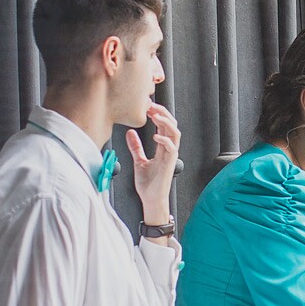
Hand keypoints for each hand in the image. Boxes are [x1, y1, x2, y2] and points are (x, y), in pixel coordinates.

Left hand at [129, 102, 181, 223]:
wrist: (151, 199)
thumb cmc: (148, 184)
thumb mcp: (138, 161)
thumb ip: (136, 147)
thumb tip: (129, 133)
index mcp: (162, 148)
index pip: (164, 126)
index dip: (158, 114)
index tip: (147, 107)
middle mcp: (169, 150)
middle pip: (172, 125)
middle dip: (163, 113)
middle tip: (151, 106)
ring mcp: (170, 156)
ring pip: (175, 133)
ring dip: (166, 122)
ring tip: (155, 116)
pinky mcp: (170, 164)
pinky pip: (172, 148)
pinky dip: (165, 140)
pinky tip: (155, 135)